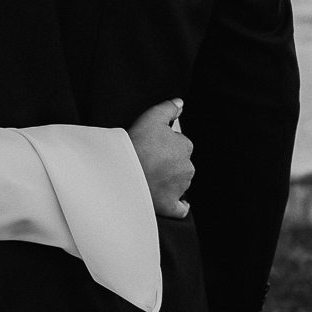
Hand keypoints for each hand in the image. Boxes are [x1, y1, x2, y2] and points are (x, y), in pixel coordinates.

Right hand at [127, 98, 192, 218]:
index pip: (180, 143)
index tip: (153, 144)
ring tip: (151, 175)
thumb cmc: (137, 144)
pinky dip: (179, 204)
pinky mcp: (171, 205)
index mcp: (185, 147)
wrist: (125, 172)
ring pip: (181, 182)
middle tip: (149, 159)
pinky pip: (180, 207)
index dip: (166, 142)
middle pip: (181, 162)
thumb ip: (168, 108)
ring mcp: (180, 188)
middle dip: (170, 161)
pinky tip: (173, 200)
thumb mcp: (151, 117)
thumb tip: (180, 103)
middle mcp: (187, 168)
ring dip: (171, 179)